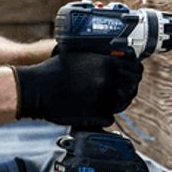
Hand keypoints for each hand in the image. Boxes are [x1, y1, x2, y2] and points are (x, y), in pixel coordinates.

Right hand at [12, 52, 143, 127]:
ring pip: (122, 104)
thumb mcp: (79, 54)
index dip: (136, 72)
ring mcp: (101, 99)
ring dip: (117, 103)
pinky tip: (95, 110)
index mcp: (105, 63)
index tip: (134, 74)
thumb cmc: (53, 70)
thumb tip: (118, 53)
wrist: (35, 89)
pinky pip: (109, 118)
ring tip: (106, 100)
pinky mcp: (94, 115)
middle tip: (122, 89)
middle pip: (132, 87)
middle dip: (129, 89)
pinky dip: (104, 116)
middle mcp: (106, 80)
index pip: (135, 68)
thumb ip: (100, 55)